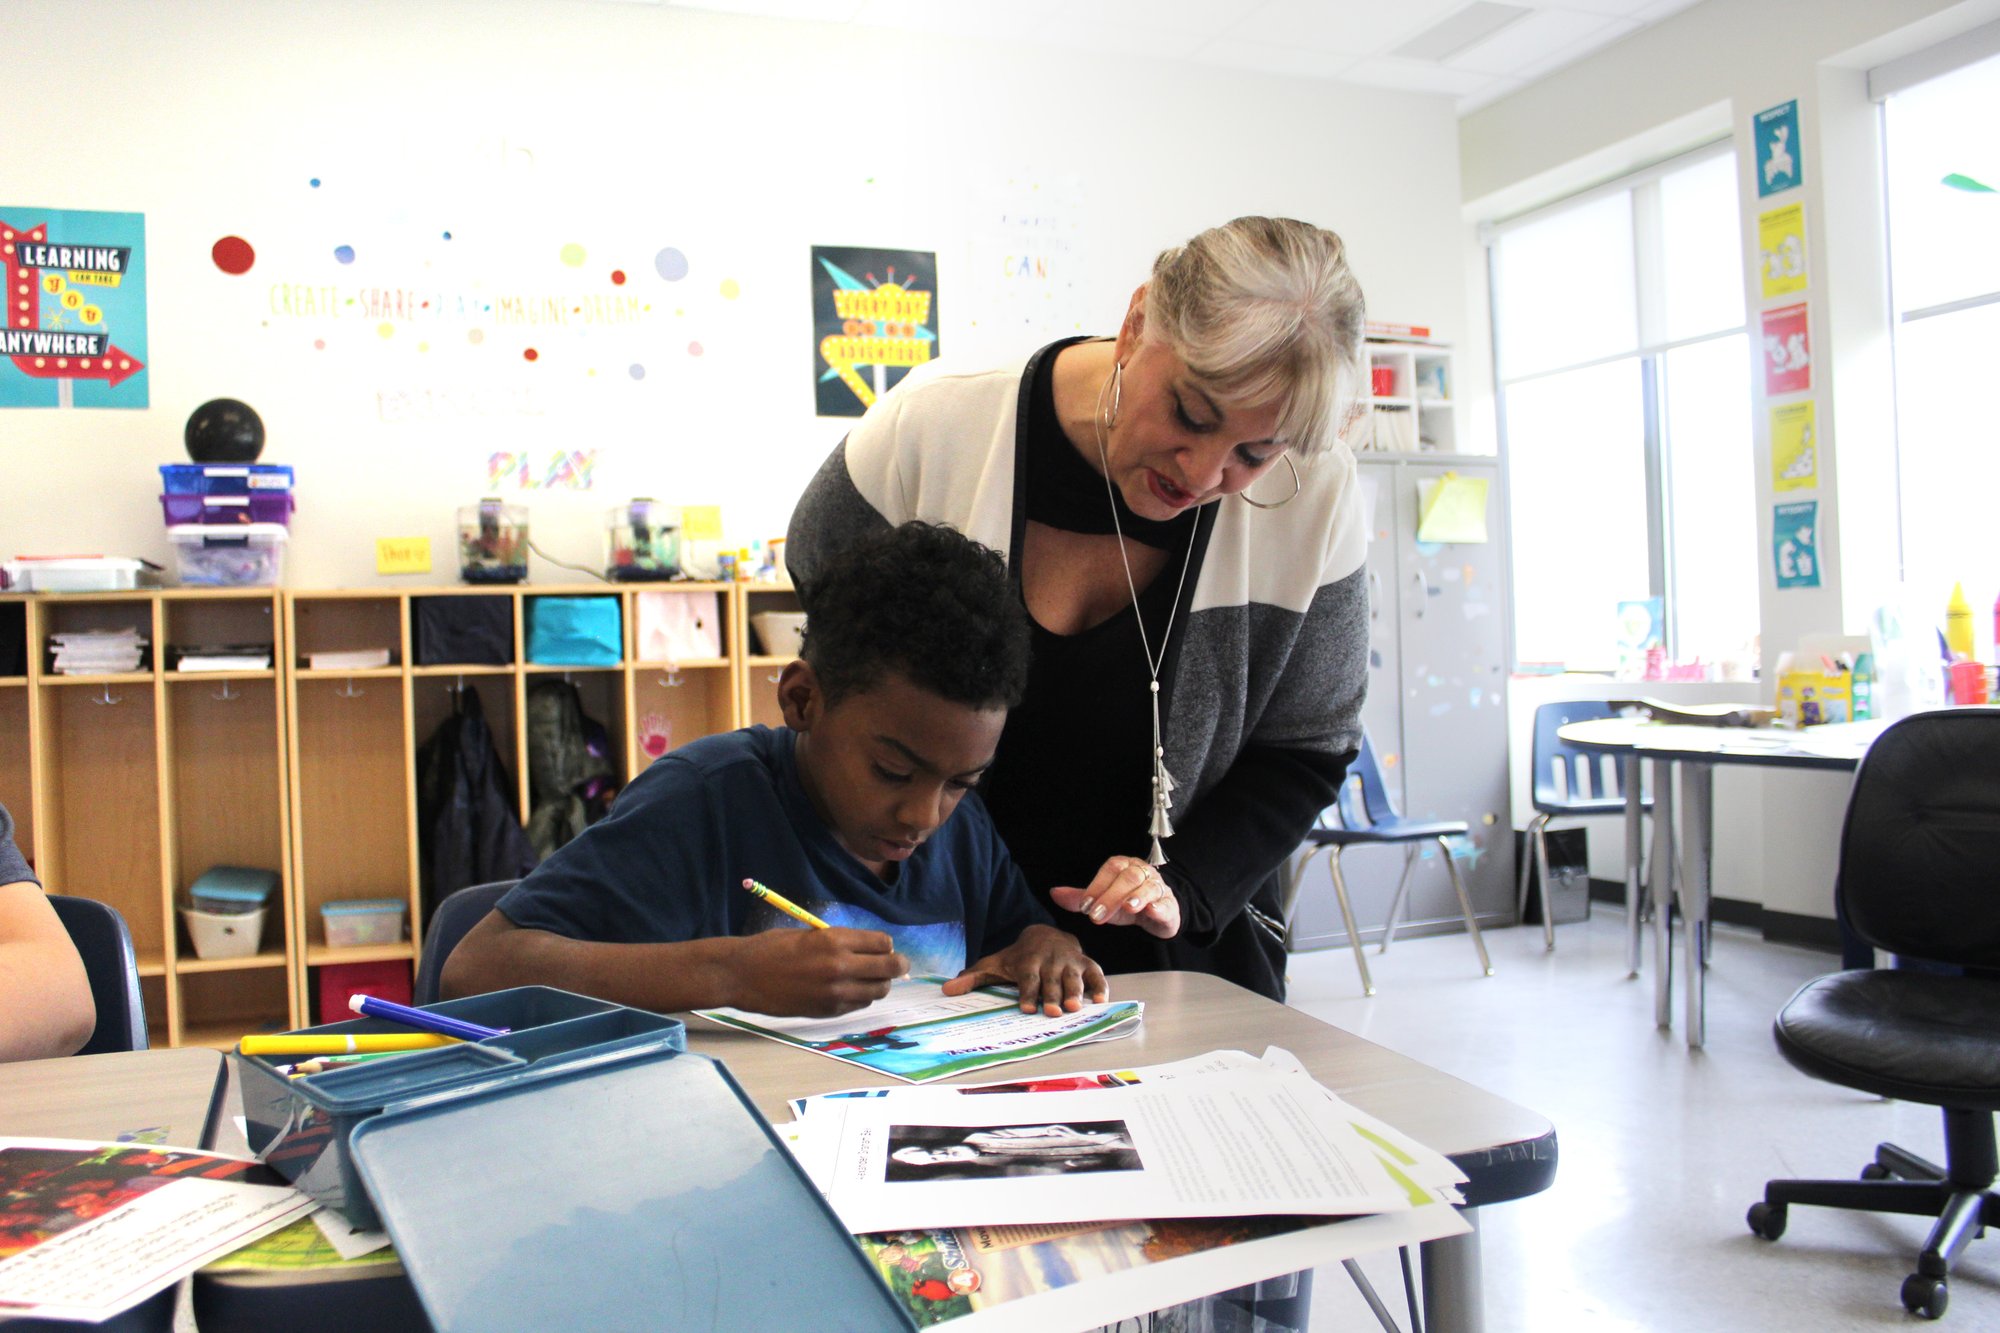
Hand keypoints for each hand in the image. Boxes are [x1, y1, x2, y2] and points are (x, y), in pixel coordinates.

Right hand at [727, 927, 906, 1017]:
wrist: (743, 975)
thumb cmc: (772, 948)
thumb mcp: (810, 934)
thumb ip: (840, 941)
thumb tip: (869, 949)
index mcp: (835, 939)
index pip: (883, 942)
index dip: (886, 945)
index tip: (883, 947)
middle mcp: (840, 965)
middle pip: (890, 967)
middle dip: (897, 965)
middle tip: (896, 965)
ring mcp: (836, 991)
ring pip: (879, 990)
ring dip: (880, 984)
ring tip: (870, 979)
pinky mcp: (828, 1010)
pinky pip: (860, 1004)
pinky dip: (861, 997)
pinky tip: (850, 990)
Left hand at [943, 924, 1108, 1015]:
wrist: (1045, 934)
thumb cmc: (1017, 957)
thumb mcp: (994, 963)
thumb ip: (972, 977)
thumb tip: (946, 990)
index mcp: (1028, 961)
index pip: (1028, 978)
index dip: (1027, 993)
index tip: (1026, 1008)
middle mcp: (1050, 961)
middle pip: (1052, 981)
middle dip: (1053, 996)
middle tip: (1054, 1013)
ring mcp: (1070, 962)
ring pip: (1074, 978)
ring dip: (1075, 992)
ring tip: (1075, 1008)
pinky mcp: (1086, 963)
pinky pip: (1096, 974)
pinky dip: (1100, 986)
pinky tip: (1101, 1001)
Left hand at [1048, 855, 1181, 938]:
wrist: (1158, 913)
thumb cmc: (1127, 903)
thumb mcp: (1102, 901)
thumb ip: (1080, 898)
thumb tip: (1053, 893)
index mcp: (1124, 866)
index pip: (1111, 869)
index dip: (1097, 885)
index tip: (1085, 905)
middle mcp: (1142, 873)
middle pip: (1128, 877)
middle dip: (1112, 896)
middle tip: (1096, 915)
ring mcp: (1158, 888)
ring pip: (1149, 887)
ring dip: (1138, 896)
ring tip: (1128, 907)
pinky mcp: (1170, 905)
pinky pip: (1167, 903)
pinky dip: (1160, 907)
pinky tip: (1152, 911)